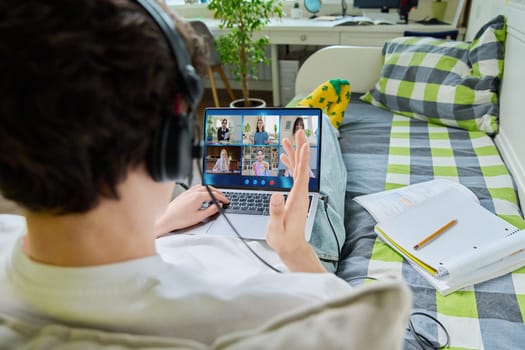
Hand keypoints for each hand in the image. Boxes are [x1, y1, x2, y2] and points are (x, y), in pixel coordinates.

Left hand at [154, 185, 228, 237]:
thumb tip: (218, 206)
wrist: (166, 219)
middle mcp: (193, 192)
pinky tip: (203, 194)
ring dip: (211, 190)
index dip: (222, 198)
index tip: (226, 201)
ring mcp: (188, 191)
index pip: (214, 195)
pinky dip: (203, 189)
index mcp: (198, 196)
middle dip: (218, 192)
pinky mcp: (184, 193)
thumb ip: (211, 210)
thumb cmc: (180, 219)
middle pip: (210, 188)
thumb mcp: (199, 217)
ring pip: (203, 187)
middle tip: (223, 198)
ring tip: (215, 195)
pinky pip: (196, 188)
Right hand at [266, 129, 325, 271]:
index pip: (301, 173)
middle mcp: (300, 193)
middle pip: (301, 166)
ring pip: (297, 169)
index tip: (303, 142)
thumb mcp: (276, 227)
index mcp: (297, 198)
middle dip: (300, 148)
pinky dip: (290, 166)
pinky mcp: (294, 197)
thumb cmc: (284, 239)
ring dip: (294, 154)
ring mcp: (298, 194)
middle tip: (298, 131)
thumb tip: (275, 195)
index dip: (302, 157)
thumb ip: (275, 211)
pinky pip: (294, 177)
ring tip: (288, 140)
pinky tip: (285, 160)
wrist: (292, 247)